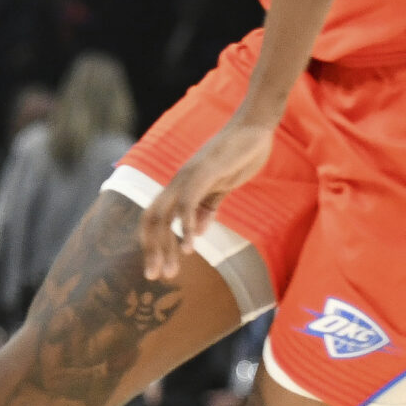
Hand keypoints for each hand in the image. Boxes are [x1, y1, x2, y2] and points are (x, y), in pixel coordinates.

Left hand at [139, 118, 275, 281]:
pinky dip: (187, 226)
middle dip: (151, 250)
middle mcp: (177, 182)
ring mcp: (188, 176)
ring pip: (163, 215)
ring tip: (171, 271)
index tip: (159, 268)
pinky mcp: (203, 172)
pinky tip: (191, 248)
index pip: (156, 218)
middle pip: (151, 219)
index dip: (154, 243)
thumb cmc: (240, 154)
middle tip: (154, 278)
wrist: (255, 127)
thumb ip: (208, 207)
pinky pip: (188, 203)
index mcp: (181, 187)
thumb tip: (197, 231)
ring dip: (165, 246)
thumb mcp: (221, 187)